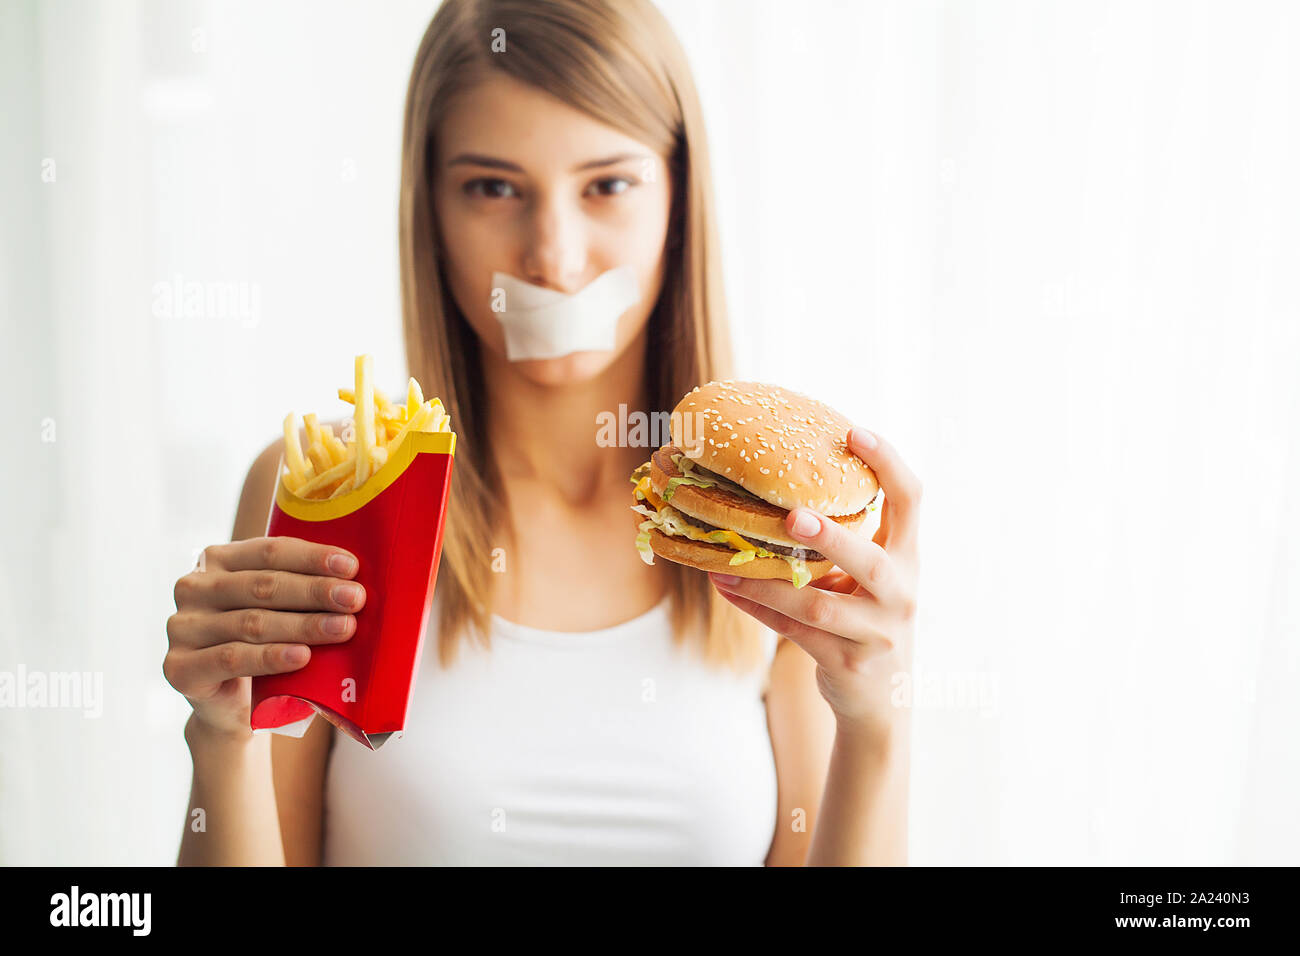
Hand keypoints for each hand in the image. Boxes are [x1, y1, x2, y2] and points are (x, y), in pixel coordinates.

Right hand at [164, 537, 365, 739]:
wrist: (232, 705)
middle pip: (263, 585)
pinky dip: (271, 657)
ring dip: (303, 625)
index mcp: (217, 559)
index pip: (269, 551)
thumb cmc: (265, 644)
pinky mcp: (179, 667)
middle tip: (355, 599)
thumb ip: (301, 588)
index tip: (351, 567)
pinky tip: (302, 656)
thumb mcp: (280, 609)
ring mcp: (181, 627)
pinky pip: (232, 658)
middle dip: (315, 592)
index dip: (312, 558)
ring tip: (343, 628)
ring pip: (252, 622)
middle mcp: (193, 587)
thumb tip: (355, 578)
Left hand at [709, 427, 919, 741]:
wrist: (880, 701)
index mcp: (907, 558)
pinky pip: (794, 633)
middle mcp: (901, 594)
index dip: (888, 464)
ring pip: (818, 608)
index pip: (911, 500)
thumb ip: (843, 540)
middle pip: (870, 562)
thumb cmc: (864, 619)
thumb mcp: (868, 578)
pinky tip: (728, 588)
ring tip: (727, 564)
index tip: (854, 432)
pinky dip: (758, 609)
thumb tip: (774, 488)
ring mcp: (877, 633)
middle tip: (792, 516)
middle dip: (831, 538)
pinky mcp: (848, 664)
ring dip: (768, 585)